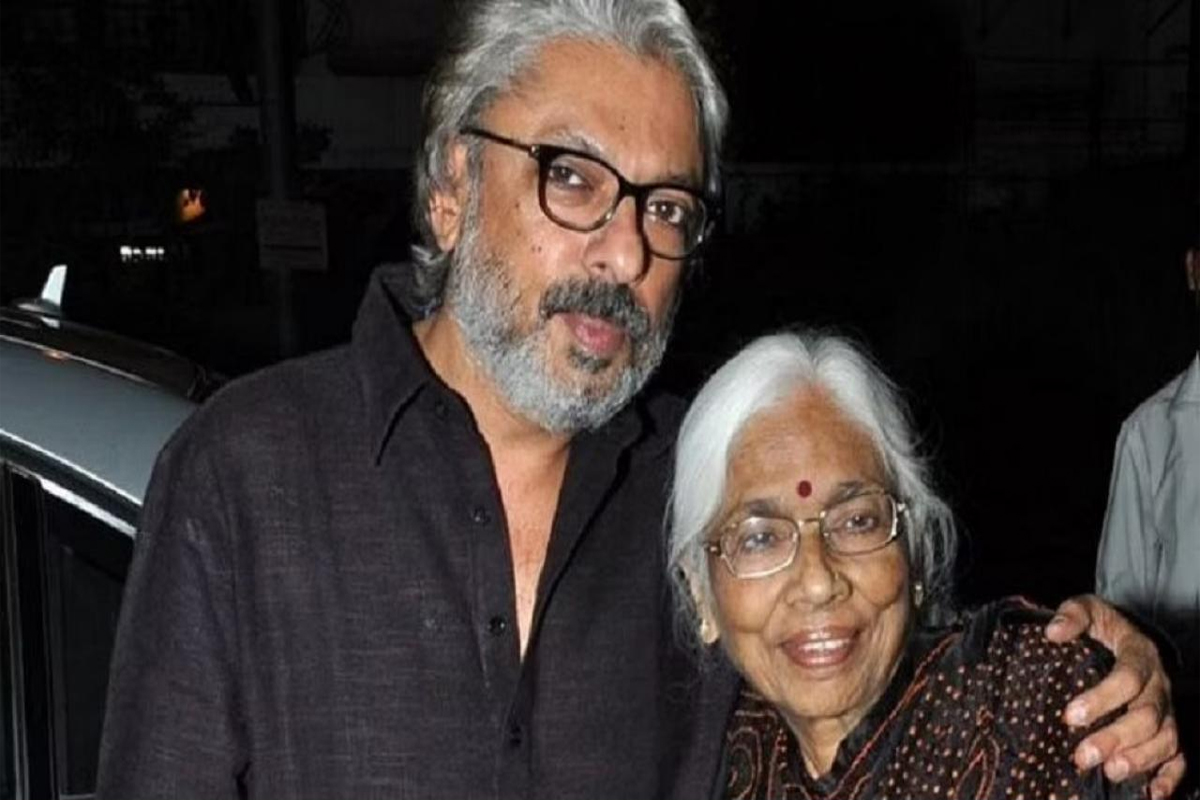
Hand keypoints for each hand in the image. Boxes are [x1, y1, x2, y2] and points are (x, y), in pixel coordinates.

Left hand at [1046, 595, 1183, 799]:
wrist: (1127, 636)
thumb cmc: (1101, 626)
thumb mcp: (1087, 609)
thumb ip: (1072, 615)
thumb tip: (1053, 632)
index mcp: (1140, 654)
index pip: (1128, 678)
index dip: (1102, 698)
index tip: (1070, 715)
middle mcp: (1159, 685)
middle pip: (1147, 716)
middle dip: (1116, 738)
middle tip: (1084, 755)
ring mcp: (1167, 709)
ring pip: (1166, 739)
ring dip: (1140, 759)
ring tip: (1111, 773)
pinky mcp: (1169, 729)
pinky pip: (1179, 757)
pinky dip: (1169, 777)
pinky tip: (1152, 794)